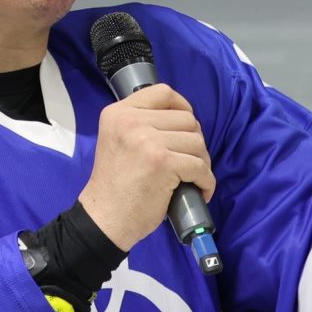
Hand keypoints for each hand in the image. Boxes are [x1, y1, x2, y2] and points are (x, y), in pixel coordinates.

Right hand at [79, 84, 215, 249]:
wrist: (105, 217)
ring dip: (202, 162)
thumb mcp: (118, 140)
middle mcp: (131, 121)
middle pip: (187, 119)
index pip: (164, 93)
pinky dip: (206, 181)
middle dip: (195, 142)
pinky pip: (200, 166)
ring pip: (197, 142)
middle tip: (190, 163)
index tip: (186, 127)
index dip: (183, 107)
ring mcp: (148, 141)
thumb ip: (141, 125)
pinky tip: (200, 190)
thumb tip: (183, 120)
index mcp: (119, 113)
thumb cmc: (115, 186)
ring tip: (193, 178)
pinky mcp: (163, 163)